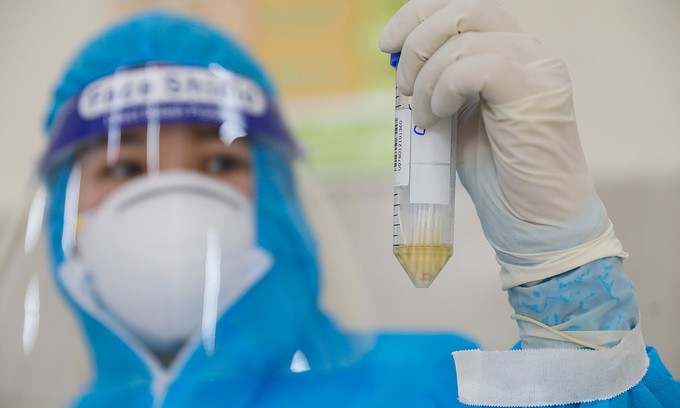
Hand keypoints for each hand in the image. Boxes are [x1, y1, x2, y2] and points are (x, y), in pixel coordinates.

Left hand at [379, 0, 625, 288]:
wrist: (534, 220)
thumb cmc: (496, 175)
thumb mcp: (457, 117)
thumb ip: (441, 85)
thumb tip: (403, 67)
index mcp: (510, 52)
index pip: (463, 6)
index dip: (418, 15)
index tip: (388, 44)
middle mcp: (528, 50)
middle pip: (461, 9)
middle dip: (417, 44)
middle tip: (404, 90)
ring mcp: (536, 67)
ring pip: (462, 38)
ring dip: (427, 79)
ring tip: (425, 118)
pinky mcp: (535, 90)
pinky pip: (474, 66)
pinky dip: (444, 90)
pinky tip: (439, 119)